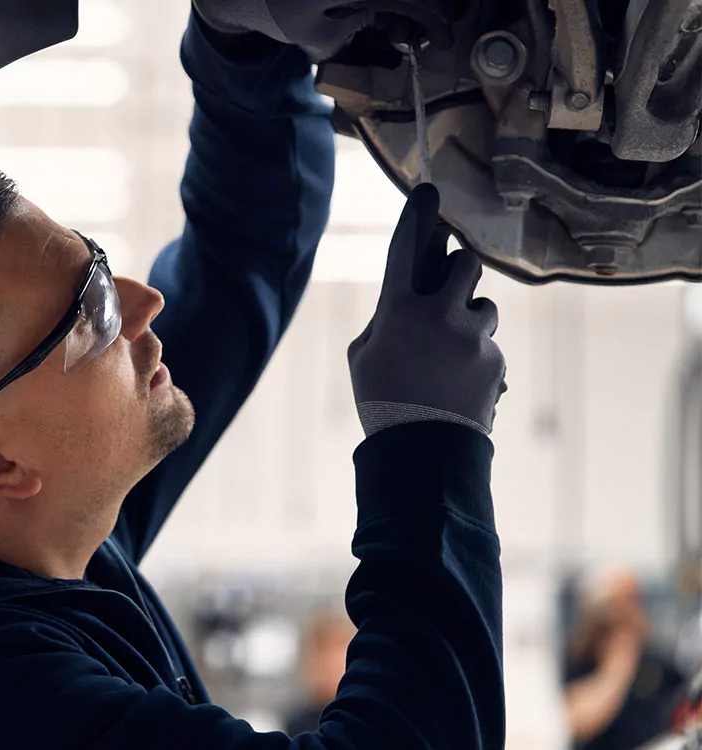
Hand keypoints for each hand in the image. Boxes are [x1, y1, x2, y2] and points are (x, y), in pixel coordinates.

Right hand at [348, 184, 505, 436]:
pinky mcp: (495, 361)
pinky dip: (476, 360)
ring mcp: (471, 338)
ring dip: (471, 320)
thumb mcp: (363, 356)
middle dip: (459, 270)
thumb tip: (412, 295)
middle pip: (465, 264)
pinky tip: (457, 386)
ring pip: (484, 307)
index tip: (427, 190)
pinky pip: (488, 346)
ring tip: (450, 354)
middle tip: (451, 285)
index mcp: (397, 311)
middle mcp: (438, 316)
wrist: (422, 453)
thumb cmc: (382, 402)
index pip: (404, 250)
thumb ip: (386, 319)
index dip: (416, 217)